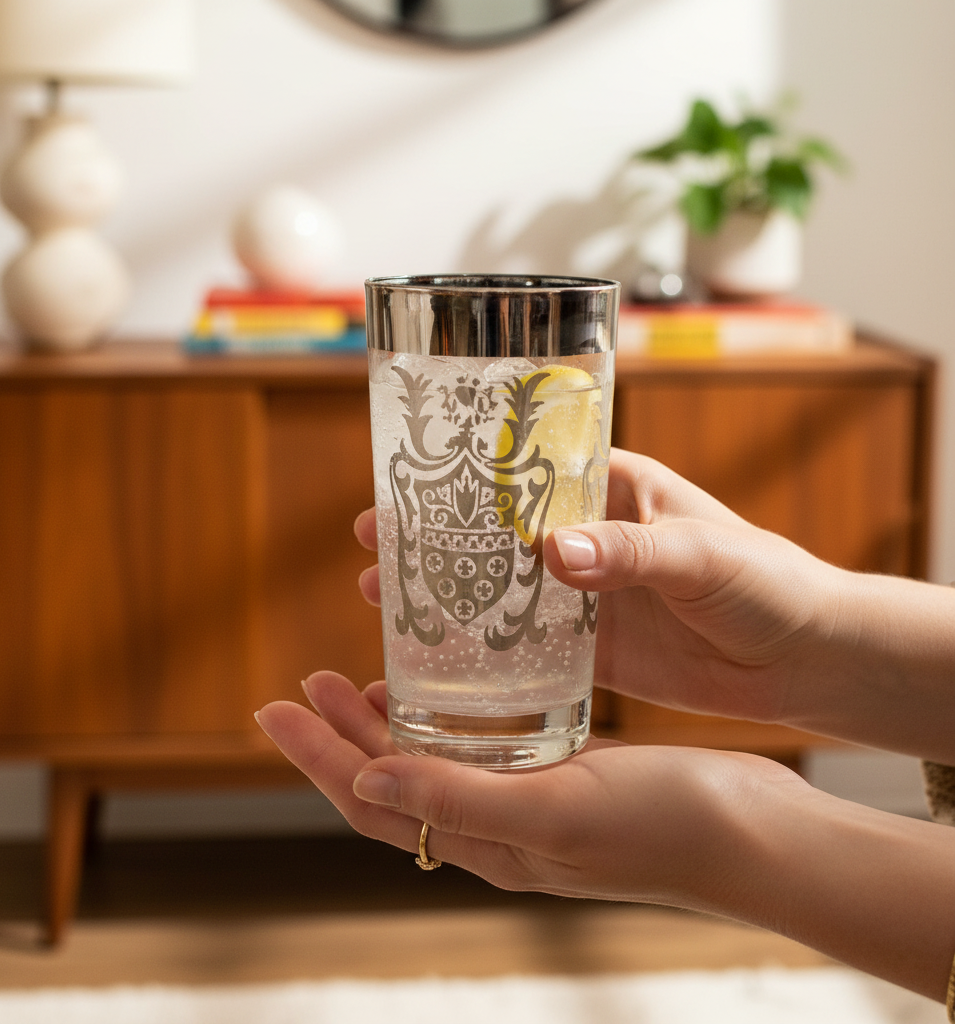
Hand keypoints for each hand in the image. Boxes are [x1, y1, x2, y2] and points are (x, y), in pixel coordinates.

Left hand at [256, 672, 954, 1002]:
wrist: (752, 831)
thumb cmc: (662, 823)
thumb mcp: (553, 809)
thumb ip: (458, 799)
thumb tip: (362, 785)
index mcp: (485, 843)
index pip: (371, 803)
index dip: (316, 758)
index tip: (275, 707)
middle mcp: (497, 829)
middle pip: (393, 782)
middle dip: (339, 735)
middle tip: (307, 680)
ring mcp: (530, 804)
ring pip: (434, 765)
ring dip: (387, 727)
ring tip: (358, 680)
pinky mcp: (563, 776)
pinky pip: (483, 749)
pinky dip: (449, 719)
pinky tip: (451, 688)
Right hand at [354, 448, 841, 725]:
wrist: (808, 659)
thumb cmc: (770, 582)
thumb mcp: (702, 555)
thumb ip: (631, 553)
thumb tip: (554, 553)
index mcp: (614, 490)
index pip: (526, 470)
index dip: (465, 475)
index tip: (410, 477)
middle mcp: (591, 537)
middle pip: (496, 528)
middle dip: (436, 532)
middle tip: (374, 537)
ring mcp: (588, 594)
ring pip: (502, 585)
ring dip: (447, 588)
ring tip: (383, 593)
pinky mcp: (594, 648)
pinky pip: (528, 644)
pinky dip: (484, 645)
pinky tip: (438, 652)